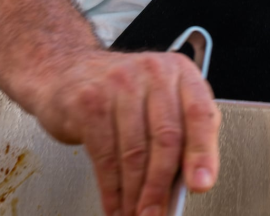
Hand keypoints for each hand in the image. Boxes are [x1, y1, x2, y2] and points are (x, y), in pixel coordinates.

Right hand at [29, 50, 220, 215]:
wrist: (66, 69)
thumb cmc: (121, 90)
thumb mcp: (161, 100)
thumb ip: (183, 133)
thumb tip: (193, 180)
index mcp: (180, 72)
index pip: (200, 114)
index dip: (203, 153)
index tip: (201, 184)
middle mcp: (153, 73)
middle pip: (166, 138)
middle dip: (162, 186)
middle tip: (158, 212)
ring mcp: (119, 84)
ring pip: (134, 152)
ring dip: (135, 194)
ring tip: (137, 213)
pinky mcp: (89, 103)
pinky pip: (104, 156)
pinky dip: (111, 189)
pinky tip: (115, 203)